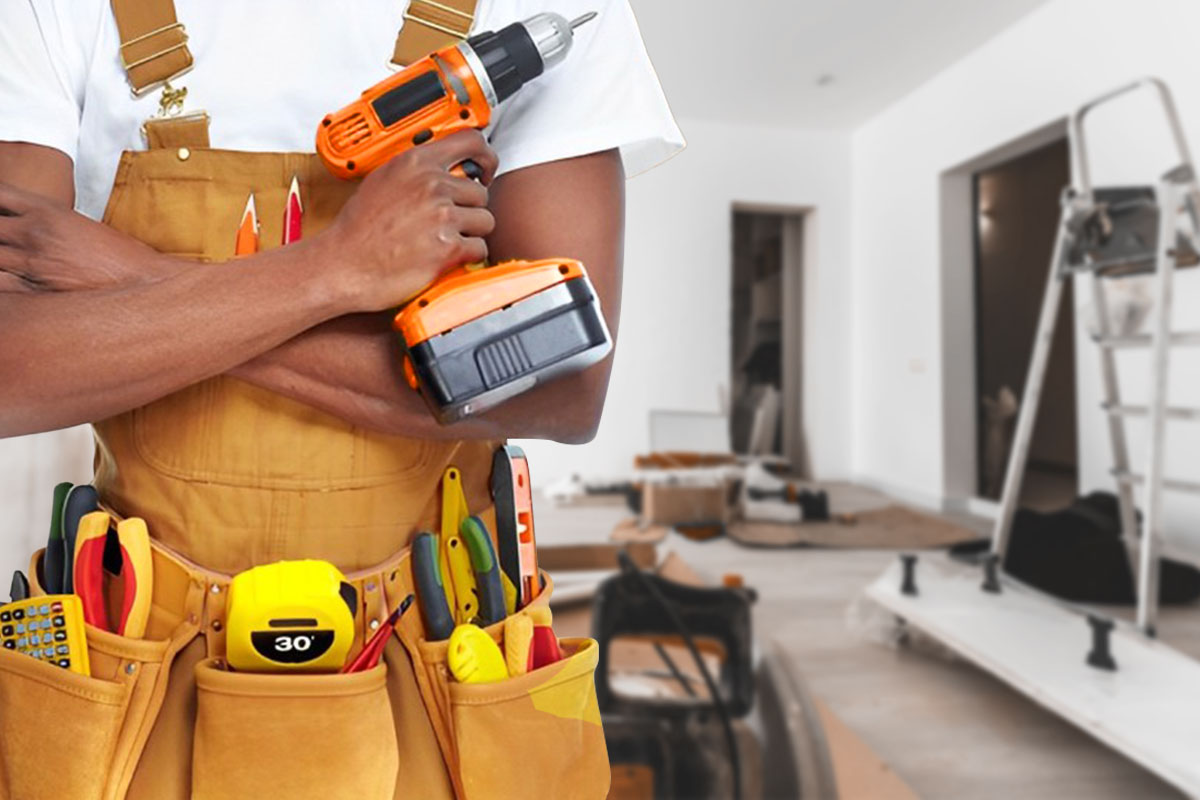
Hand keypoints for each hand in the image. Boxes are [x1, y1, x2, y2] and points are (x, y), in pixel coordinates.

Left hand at [0, 182, 165, 291]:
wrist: (145, 279)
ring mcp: (34, 263)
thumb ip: (49, 224)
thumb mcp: (81, 226)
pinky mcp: (38, 292)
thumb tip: (30, 227)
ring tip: (9, 264)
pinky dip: (3, 284)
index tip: (1, 213)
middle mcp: (34, 234)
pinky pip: (2, 286)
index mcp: (46, 211)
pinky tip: (13, 284)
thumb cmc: (122, 256)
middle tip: (8, 244)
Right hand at [316, 129, 498, 311]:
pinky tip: (446, 256)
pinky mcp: (448, 247)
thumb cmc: (358, 229)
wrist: (344, 264)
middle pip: (481, 192)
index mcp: (416, 163)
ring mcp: (442, 216)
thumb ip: (416, 170)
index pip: (471, 142)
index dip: (486, 156)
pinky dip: (468, 256)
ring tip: (444, 239)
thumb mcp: (383, 180)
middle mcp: (432, 185)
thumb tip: (444, 167)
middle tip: (449, 222)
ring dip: (471, 233)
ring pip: (484, 221)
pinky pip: (480, 248)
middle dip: (470, 209)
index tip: (485, 168)